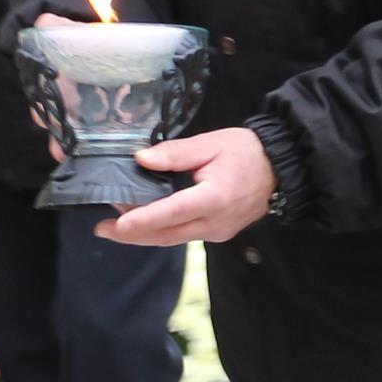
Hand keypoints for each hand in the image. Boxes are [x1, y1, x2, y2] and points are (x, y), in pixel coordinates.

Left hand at [97, 127, 273, 246]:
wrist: (279, 169)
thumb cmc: (246, 151)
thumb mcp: (210, 143)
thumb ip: (174, 153)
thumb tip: (140, 158)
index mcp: (214, 198)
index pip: (172, 212)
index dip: (143, 219)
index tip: (118, 223)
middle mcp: (215, 222)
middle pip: (167, 234)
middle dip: (133, 234)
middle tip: (102, 228)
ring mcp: (217, 232)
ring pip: (173, 238)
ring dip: (144, 234)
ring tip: (116, 226)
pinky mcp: (217, 234)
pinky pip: (183, 235)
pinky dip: (161, 230)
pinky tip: (144, 222)